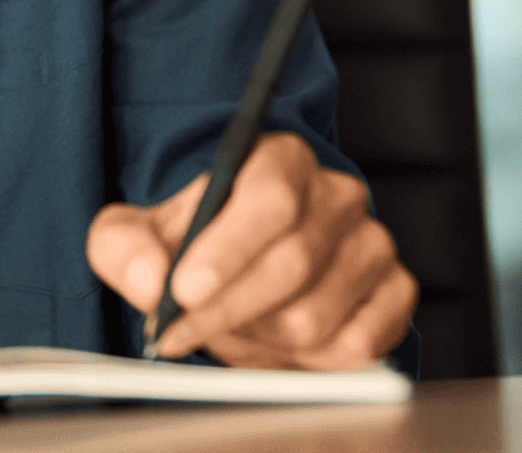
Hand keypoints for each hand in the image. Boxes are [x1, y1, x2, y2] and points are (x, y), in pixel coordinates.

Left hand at [84, 132, 415, 369]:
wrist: (236, 273)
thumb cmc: (189, 246)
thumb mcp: (134, 236)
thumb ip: (126, 250)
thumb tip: (151, 281)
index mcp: (280, 160)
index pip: (271, 197)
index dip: (229, 249)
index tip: (185, 290)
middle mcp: (337, 195)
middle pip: (293, 262)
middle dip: (228, 310)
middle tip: (181, 334)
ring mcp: (372, 245)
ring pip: (315, 315)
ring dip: (257, 339)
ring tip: (226, 330)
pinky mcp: (394, 294)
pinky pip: (355, 345)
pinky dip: (303, 362)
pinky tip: (272, 344)